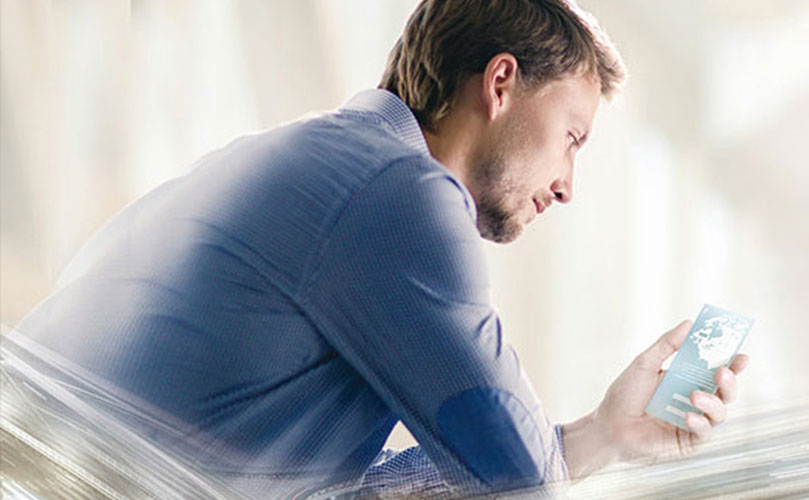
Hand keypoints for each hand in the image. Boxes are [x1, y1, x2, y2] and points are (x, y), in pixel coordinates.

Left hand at [562, 320, 748, 478]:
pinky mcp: (688, 441)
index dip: (732, 364)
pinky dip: (700, 423)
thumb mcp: (645, 364)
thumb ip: (667, 344)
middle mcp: (693, 400)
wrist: (609, 425)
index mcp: (686, 380)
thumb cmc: (624, 395)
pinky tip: (688, 417)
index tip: (741, 355)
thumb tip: (689, 323)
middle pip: (724, 392)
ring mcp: (693, 421)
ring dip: (712, 402)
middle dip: (729, 382)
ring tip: (694, 395)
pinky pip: (705, 433)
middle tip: (723, 373)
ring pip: (720, 413)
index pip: (715, 371)